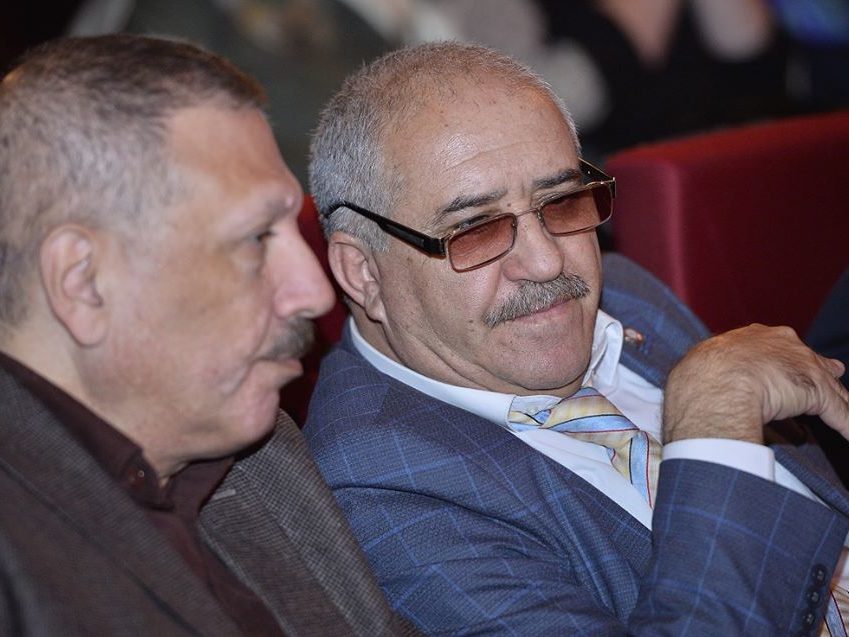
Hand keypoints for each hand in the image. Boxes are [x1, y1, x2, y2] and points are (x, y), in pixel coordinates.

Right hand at [663, 324, 848, 443]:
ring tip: (844, 417)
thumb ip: (709, 372)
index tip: (795, 364)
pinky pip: (838, 412)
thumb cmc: (701, 375)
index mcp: (754, 336)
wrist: (716, 379)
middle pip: (810, 361)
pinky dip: (845, 425)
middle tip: (834, 373)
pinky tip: (848, 435)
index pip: (780, 347)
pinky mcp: (818, 393)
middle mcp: (784, 344)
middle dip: (823, 370)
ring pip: (828, 388)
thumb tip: (689, 385)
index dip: (789, 358)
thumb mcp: (703, 368)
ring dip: (838, 404)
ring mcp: (803, 369)